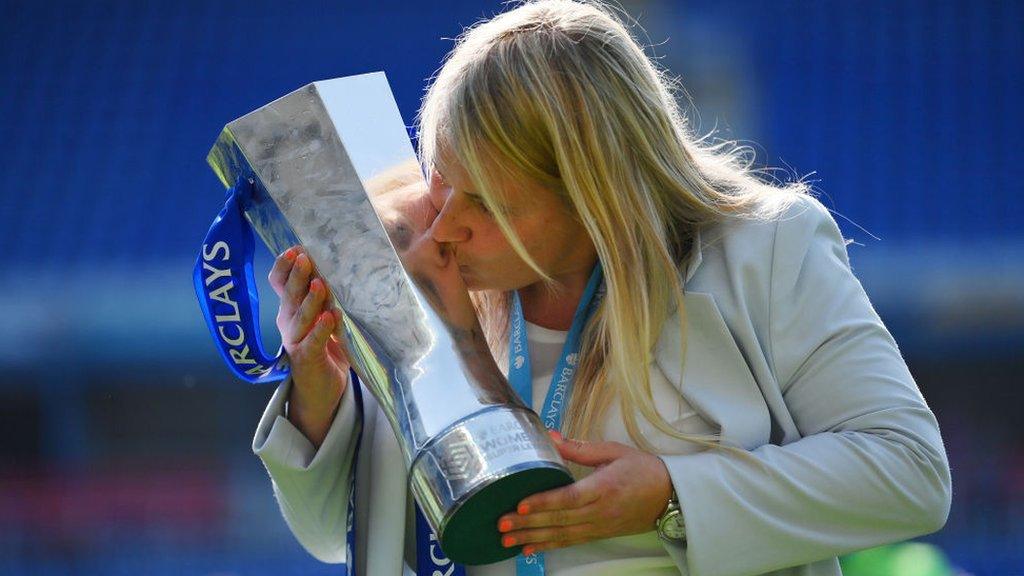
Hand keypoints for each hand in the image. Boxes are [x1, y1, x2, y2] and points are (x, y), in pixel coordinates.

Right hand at [269, 245, 349, 446]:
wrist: (322, 389)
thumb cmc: (325, 347)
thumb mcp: (322, 318)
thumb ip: (323, 298)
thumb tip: (336, 266)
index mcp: (289, 310)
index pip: (279, 284)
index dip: (284, 267)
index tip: (293, 249)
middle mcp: (287, 323)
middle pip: (289, 296)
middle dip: (297, 276)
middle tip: (304, 258)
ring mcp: (294, 341)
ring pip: (300, 318)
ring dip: (310, 301)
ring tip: (320, 285)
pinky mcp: (307, 359)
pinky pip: (313, 342)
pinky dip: (322, 329)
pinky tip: (330, 317)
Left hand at [496, 431, 673, 554]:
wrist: (669, 496)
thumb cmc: (641, 469)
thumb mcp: (613, 451)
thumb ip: (580, 448)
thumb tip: (551, 437)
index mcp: (604, 487)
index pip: (570, 497)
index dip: (544, 503)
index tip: (521, 505)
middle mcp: (600, 511)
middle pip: (560, 519)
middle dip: (528, 524)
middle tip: (501, 524)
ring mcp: (599, 526)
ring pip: (562, 535)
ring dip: (532, 538)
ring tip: (506, 541)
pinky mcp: (599, 534)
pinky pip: (570, 542)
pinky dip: (548, 547)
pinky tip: (529, 549)